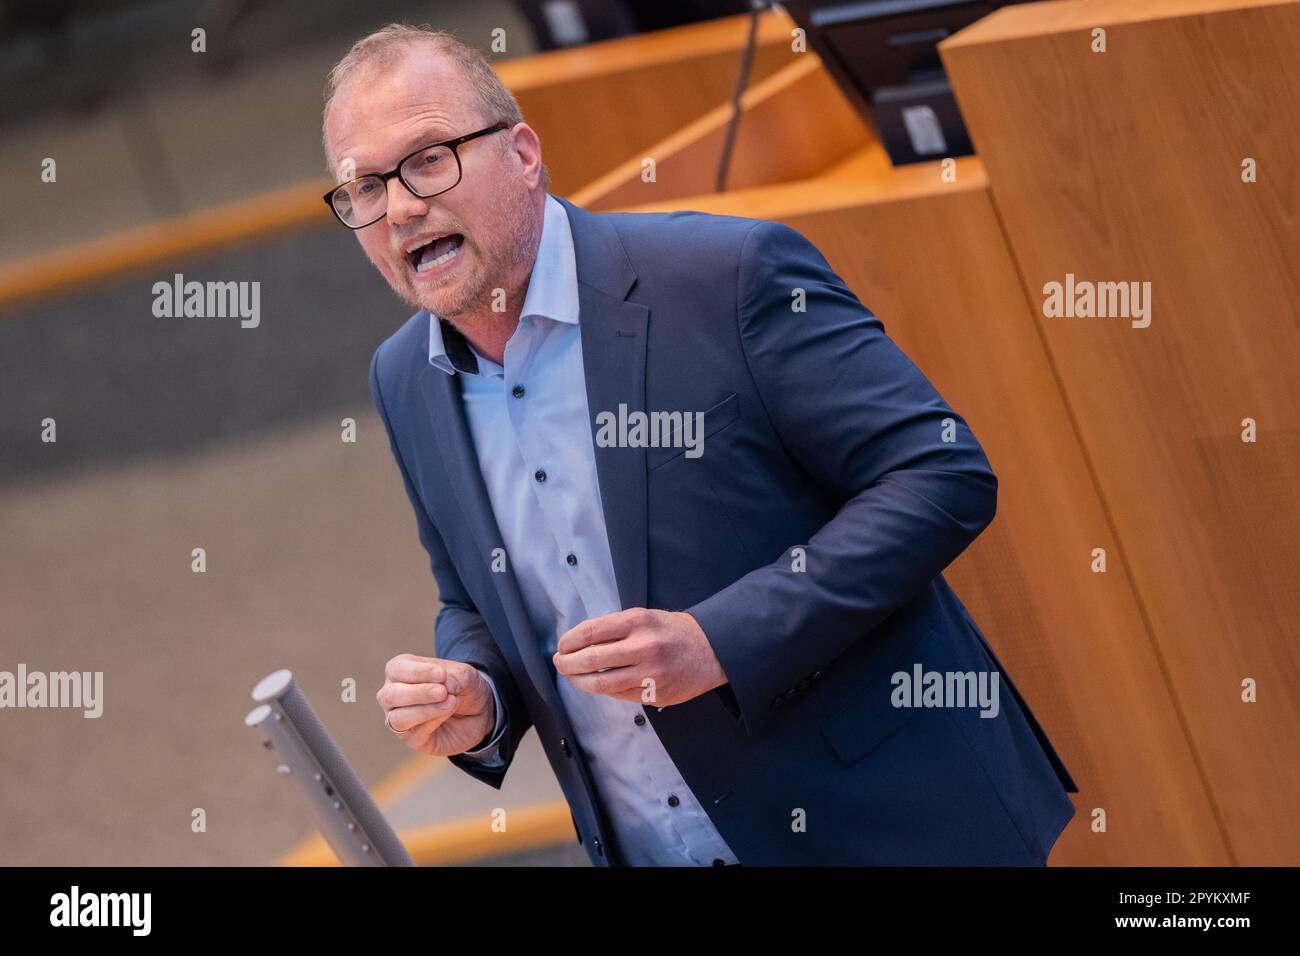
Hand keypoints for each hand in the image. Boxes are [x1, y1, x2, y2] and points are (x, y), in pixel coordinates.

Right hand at [376, 654, 494, 756]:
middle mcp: (392, 696)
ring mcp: (399, 720)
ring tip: (450, 701)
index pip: (396, 669)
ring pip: (397, 718)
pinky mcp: (412, 739)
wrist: (477, 711)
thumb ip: (454, 677)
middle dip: (418, 693)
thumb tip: (442, 688)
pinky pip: (415, 733)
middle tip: (442, 691)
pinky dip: (434, 720)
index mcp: (400, 672)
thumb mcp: (465, 675)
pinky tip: (449, 711)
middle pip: (389, 695)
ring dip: (425, 710)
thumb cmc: (462, 687)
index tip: (442, 673)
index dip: (418, 672)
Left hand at [552, 608, 727, 706]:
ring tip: (573, 676)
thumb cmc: (673, 631)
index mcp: (638, 622)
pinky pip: (618, 694)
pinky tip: (597, 683)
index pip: (590, 632)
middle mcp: (643, 648)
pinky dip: (602, 689)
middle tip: (560, 663)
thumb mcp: (645, 617)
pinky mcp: (654, 694)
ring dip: (580, 681)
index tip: (562, 646)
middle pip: (590, 660)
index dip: (569, 641)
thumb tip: (578, 642)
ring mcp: (650, 674)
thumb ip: (614, 628)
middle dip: (567, 663)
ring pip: (601, 683)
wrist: (711, 650)